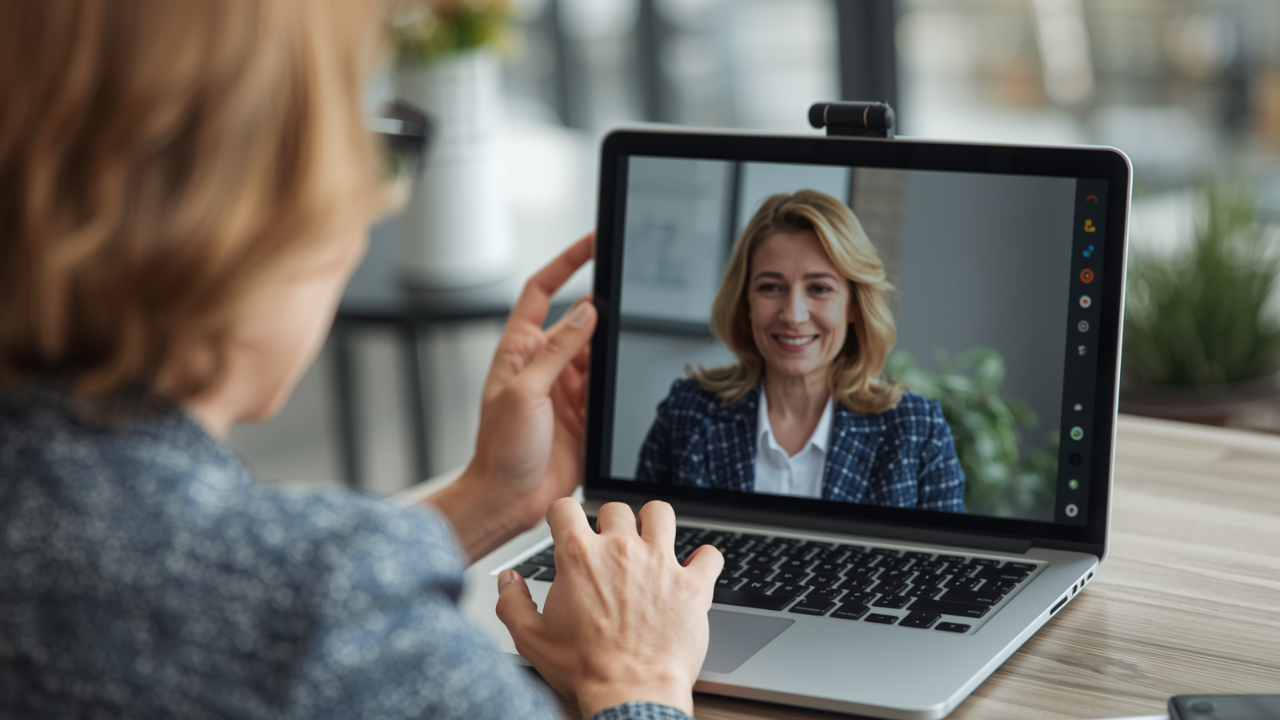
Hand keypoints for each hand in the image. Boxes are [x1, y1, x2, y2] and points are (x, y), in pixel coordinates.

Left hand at [427, 233, 596, 561]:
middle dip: (601, 311)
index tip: (592, 243)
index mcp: (518, 350)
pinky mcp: (583, 415)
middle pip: (578, 322)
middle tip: (628, 297)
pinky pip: (606, 389)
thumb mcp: (526, 392)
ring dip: (609, 353)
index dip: (566, 263)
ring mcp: (564, 390)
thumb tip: (583, 312)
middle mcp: (542, 365)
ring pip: (597, 355)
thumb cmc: (500, 450)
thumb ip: (557, 351)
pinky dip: (616, 384)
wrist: (508, 500)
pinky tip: (623, 384)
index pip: (542, 291)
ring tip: (624, 352)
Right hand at [495, 499, 723, 717]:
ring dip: (655, 525)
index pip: (566, 507)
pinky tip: (694, 570)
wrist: (631, 693)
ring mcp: (660, 563)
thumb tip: (508, 579)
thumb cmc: (584, 669)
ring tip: (652, 543)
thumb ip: (512, 603)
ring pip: (662, 513)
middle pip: (616, 508)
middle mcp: (621, 550)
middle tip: (610, 548)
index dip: (563, 516)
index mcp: (580, 556)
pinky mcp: (692, 584)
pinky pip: (710, 554)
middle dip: (610, 524)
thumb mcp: (531, 640)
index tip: (567, 528)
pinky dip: (704, 560)